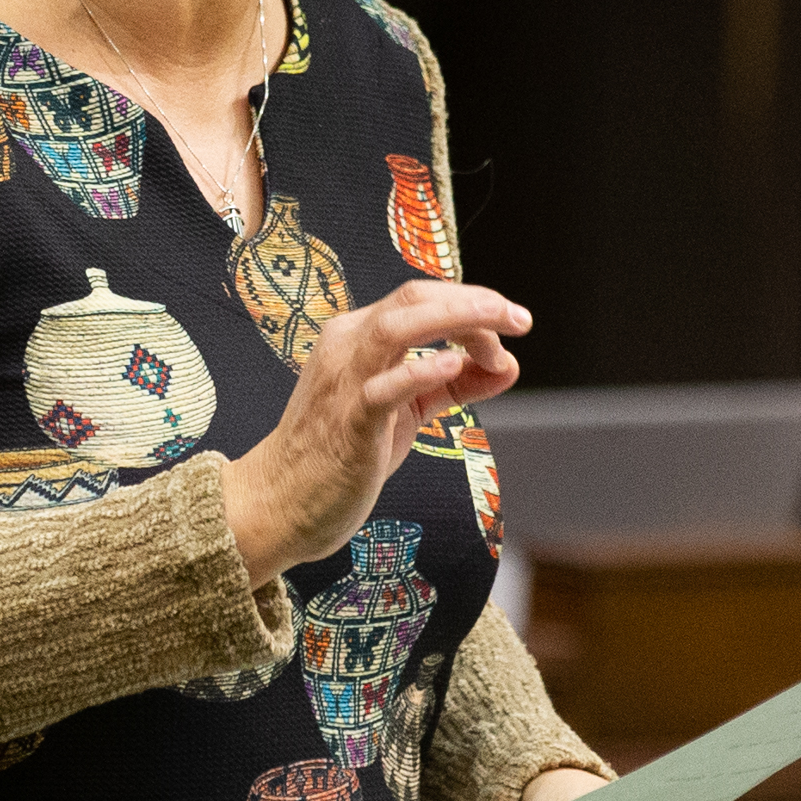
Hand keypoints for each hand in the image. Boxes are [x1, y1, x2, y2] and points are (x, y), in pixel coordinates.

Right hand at [219, 279, 529, 583]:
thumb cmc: (341, 453)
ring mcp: (345, 382)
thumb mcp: (404, 410)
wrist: (280, 503)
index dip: (473, 305)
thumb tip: (506, 366)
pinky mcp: (349, 423)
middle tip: (520, 320)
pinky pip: (384, 387)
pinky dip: (422, 370)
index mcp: (357, 336)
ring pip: (398, 327)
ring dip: (457, 319)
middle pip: (414, 297)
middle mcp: (347, 346)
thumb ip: (450, 384)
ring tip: (499, 331)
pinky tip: (456, 365)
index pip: (421, 298)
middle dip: (475, 303)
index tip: (511, 329)